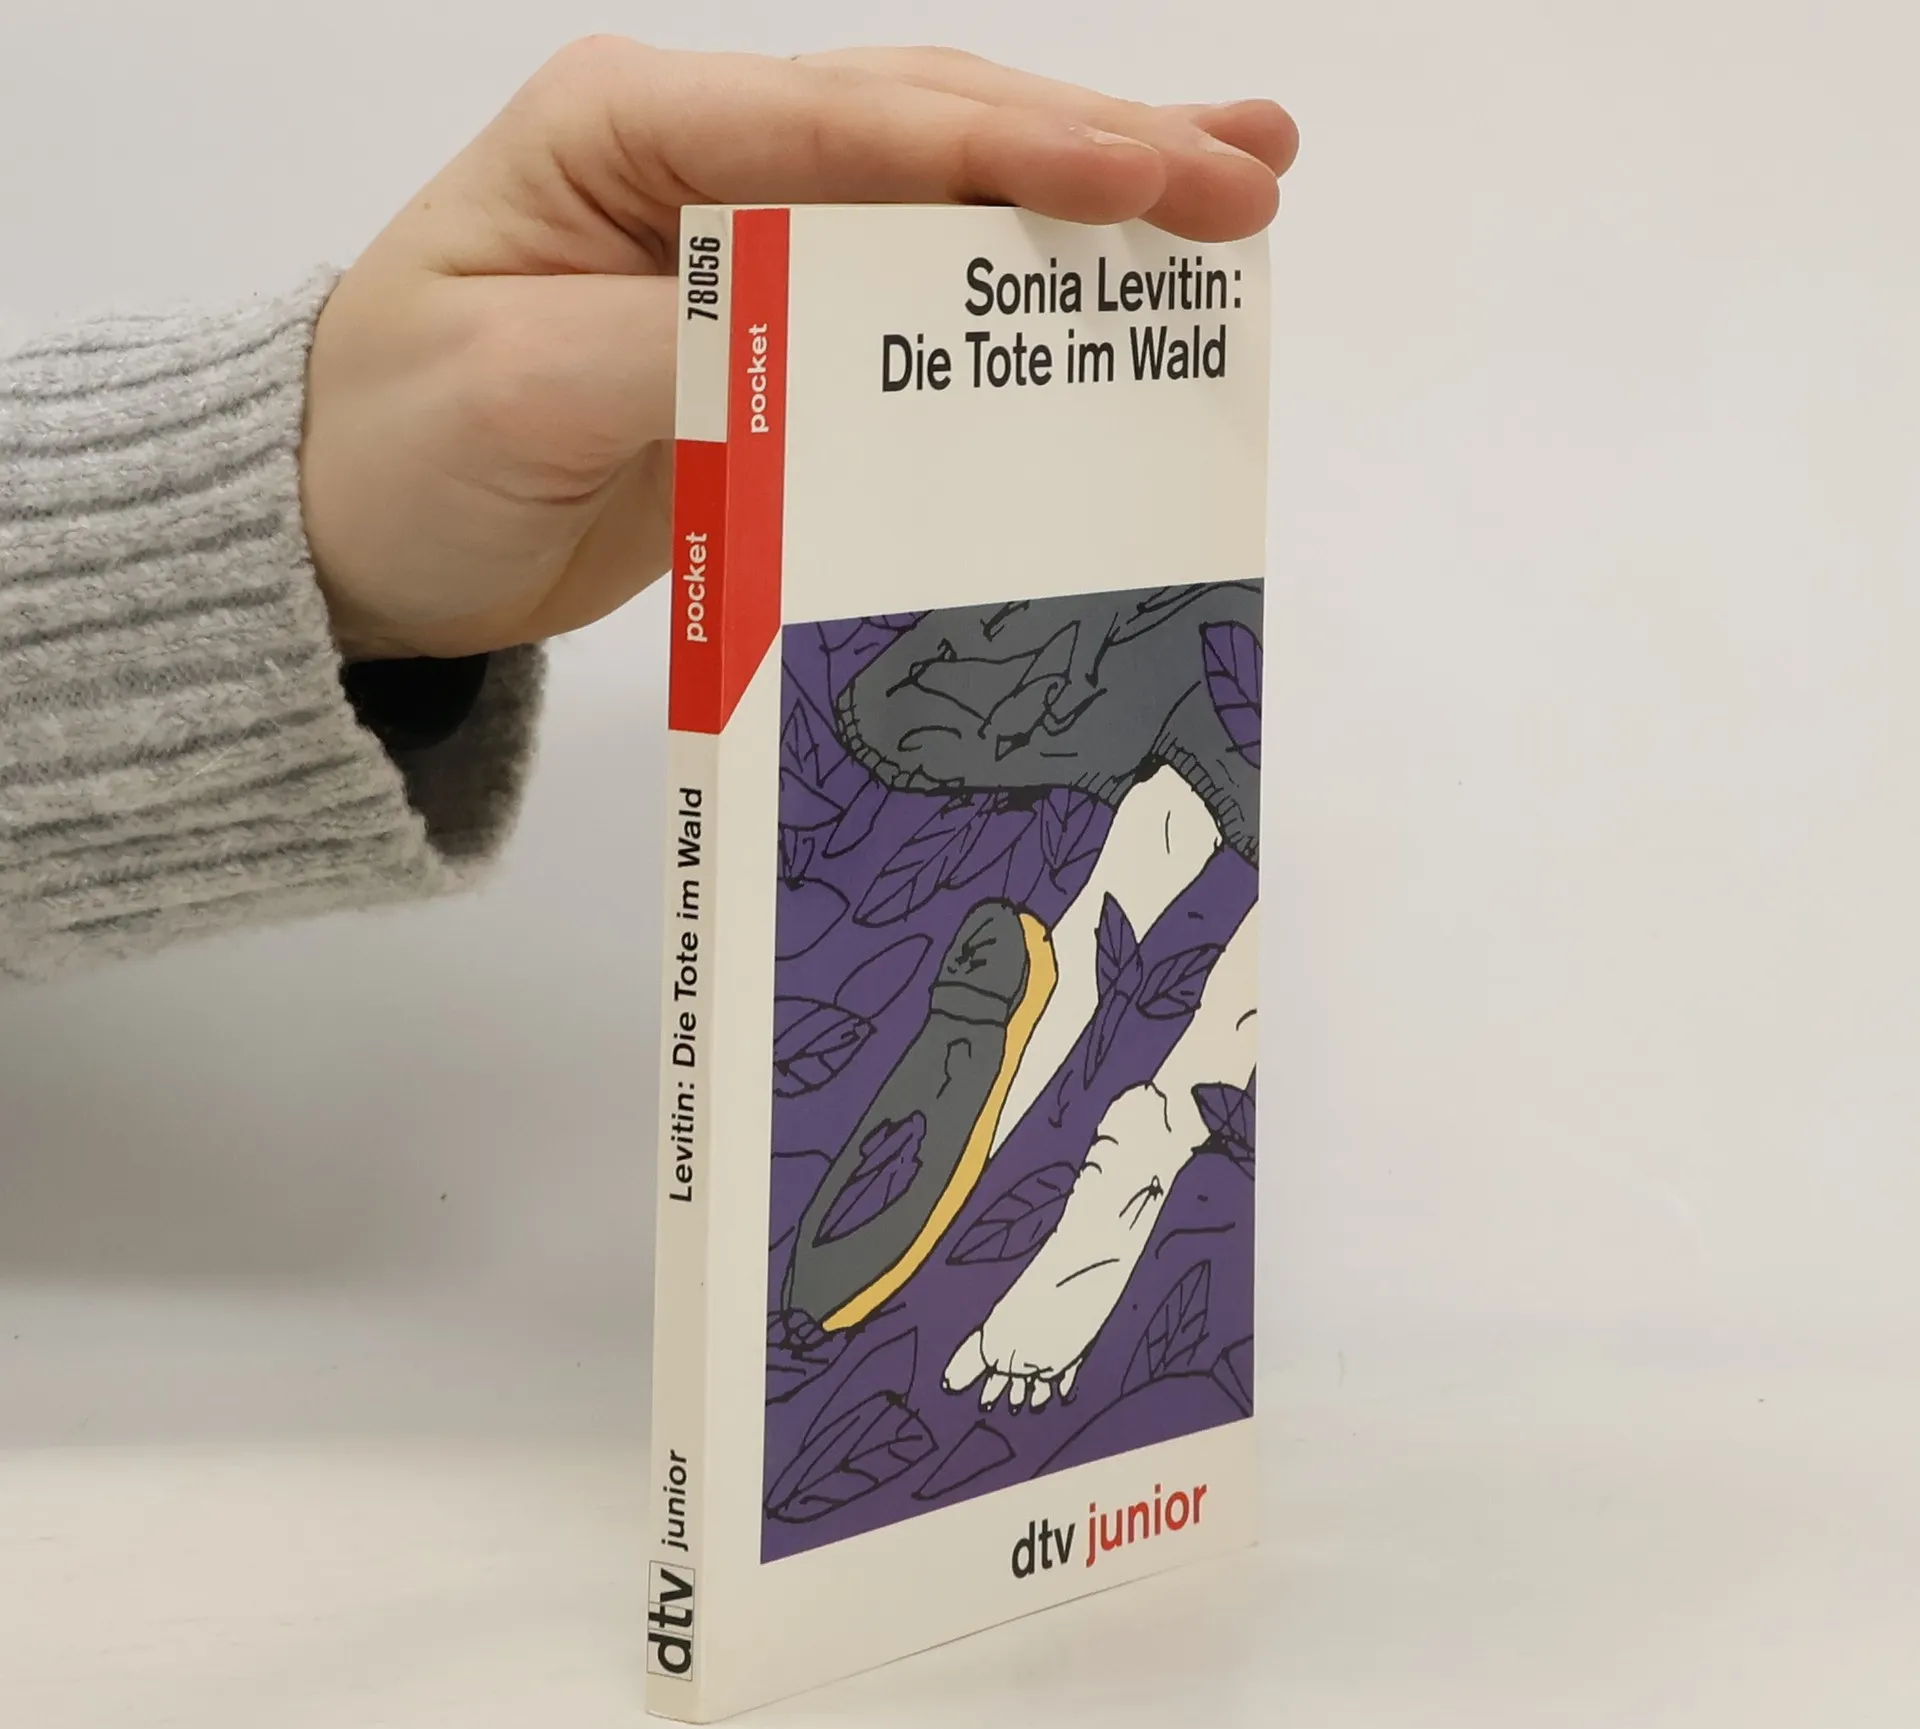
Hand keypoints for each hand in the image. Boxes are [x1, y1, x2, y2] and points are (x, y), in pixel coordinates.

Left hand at [300, 40, 1298, 661]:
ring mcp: (746, 242)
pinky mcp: (771, 335)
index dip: (1012, 151)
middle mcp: (706, 160)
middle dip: (1100, 150)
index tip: (1154, 180)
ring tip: (1240, 185)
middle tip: (1256, 171)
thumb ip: (681, 348)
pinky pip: (916, 300)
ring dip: (1091, 195)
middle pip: (931, 133)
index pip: (855, 123)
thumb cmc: (399, 452)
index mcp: (635, 131)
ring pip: (944, 198)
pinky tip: (1107, 286)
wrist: (354, 537)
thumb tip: (838, 343)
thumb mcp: (518, 394)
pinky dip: (1018, 289)